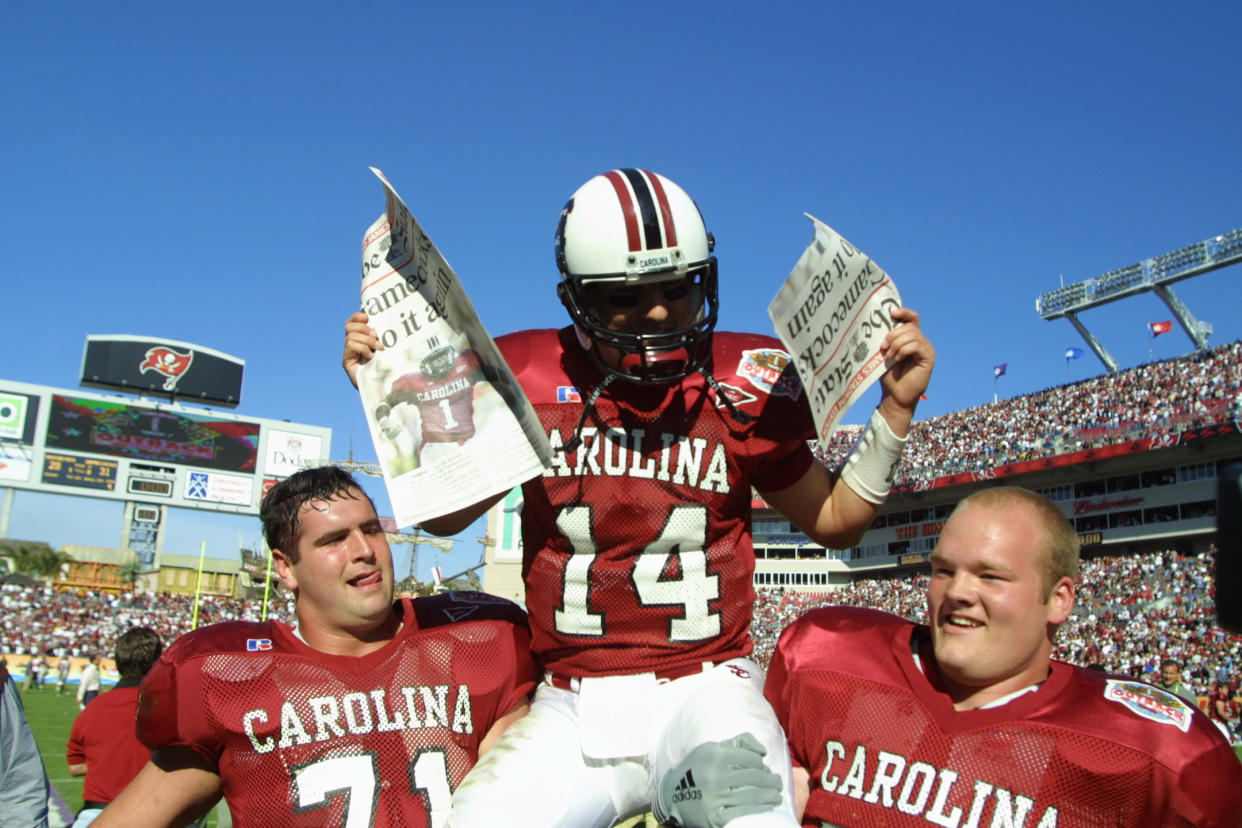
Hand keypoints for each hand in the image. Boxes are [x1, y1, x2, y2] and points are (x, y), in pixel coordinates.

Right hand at [343, 311, 383, 388]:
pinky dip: (362, 348)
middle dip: (363, 328)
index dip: (357, 316)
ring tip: (378, 348)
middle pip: (349, 326)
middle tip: (376, 336)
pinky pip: (350, 345)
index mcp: (362, 338)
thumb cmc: (391, 367)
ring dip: (366, 340)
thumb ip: (383, 337)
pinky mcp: (346, 362)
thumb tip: (385, 320)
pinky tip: (371, 356)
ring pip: (350, 336)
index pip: (353, 322)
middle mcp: (353, 345)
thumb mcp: (388, 348)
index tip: (367, 316)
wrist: (386, 388)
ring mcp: (349, 354)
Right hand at [654, 733, 782, 827]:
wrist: (673, 795)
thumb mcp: (712, 749)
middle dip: (771, 780)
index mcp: (714, 756)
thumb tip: (762, 751)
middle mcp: (714, 776)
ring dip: (770, 795)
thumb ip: (738, 743)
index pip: (750, 758)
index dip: (761, 764)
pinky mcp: (714, 817)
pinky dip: (759, 809)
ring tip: (777, 795)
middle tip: (777, 782)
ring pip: (751, 795)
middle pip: (753, 777)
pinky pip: (743, 812)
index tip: (765, 768)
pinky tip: (768, 806)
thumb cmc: (699, 768)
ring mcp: (714, 798)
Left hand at [877, 306, 933, 435]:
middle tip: (883, 348)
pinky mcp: (928, 358)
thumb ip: (886, 339)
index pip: (912, 318)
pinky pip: (916, 345)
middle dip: (893, 334)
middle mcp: (920, 341)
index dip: (903, 312)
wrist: (895, 395)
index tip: (891, 313)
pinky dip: (904, 350)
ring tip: (889, 356)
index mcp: (910, 338)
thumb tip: (877, 323)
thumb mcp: (884, 353)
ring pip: (912, 334)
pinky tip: (897, 359)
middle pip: (909, 326)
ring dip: (897, 343)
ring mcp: (926, 349)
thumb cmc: (889, 375)